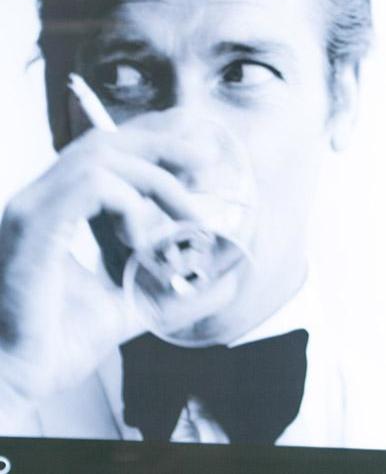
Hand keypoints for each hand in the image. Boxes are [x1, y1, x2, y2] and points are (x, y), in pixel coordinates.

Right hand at [0, 111, 207, 404]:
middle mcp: (40, 203)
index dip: (154, 149)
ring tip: (185, 218)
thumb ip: (177, 293)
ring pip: (101, 156)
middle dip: (163, 145)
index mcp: (56, 212)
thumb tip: (228, 283)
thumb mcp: (133, 309)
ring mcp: (32, 211)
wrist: (13, 381)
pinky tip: (143, 241)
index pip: (104, 155)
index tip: (199, 167)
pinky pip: (92, 185)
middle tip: (206, 164)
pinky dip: (130, 203)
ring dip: (156, 179)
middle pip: (104, 142)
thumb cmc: (56, 346)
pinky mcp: (34, 227)